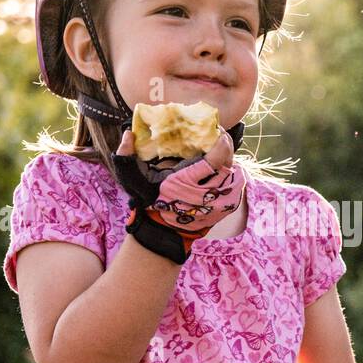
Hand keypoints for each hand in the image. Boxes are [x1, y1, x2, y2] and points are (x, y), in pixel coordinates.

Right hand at [113, 124, 245, 260]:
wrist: (163, 229)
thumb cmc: (150, 200)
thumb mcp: (133, 178)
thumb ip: (126, 155)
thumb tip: (127, 134)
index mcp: (186, 181)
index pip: (216, 159)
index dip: (222, 144)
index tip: (219, 133)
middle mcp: (207, 193)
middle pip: (228, 164)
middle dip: (226, 148)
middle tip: (220, 137)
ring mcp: (219, 203)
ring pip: (234, 174)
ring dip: (229, 161)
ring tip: (222, 150)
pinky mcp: (225, 209)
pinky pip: (236, 187)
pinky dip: (232, 176)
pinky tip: (224, 167)